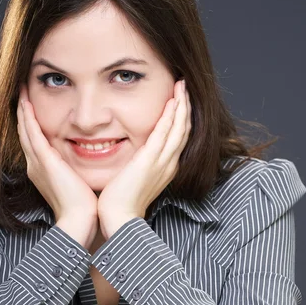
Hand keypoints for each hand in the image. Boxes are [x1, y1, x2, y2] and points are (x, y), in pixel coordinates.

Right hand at [16, 83, 98, 230]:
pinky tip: (26, 102)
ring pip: (25, 129)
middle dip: (23, 113)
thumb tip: (90, 161)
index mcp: (44, 171)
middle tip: (21, 93)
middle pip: (26, 133)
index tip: (32, 107)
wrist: (80, 222)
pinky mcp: (44, 160)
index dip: (31, 124)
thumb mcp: (79, 184)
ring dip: (22, 109)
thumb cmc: (84, 207)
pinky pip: (32, 132)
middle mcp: (36, 165)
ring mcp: (38, 163)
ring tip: (21, 91)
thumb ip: (78, 171)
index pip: (35, 142)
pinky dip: (27, 116)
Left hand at [97, 79, 191, 238]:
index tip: (180, 101)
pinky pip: (165, 132)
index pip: (178, 137)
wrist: (120, 218)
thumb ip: (138, 166)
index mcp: (166, 168)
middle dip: (185, 106)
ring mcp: (162, 161)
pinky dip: (171, 115)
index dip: (181, 118)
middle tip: (184, 87)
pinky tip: (172, 100)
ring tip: (182, 86)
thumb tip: (133, 156)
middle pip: (184, 129)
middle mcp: (169, 163)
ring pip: (179, 127)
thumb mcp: (135, 179)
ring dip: (182, 105)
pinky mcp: (150, 160)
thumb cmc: (122, 202)